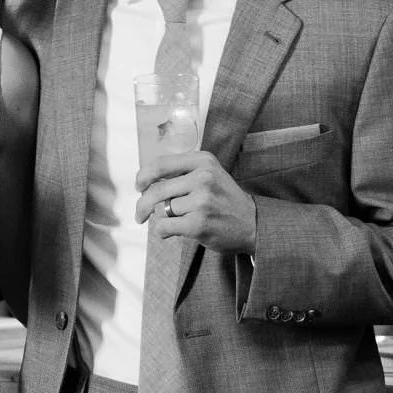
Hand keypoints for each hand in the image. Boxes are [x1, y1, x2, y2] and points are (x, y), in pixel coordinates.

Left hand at [133, 150, 256, 255]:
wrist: (253, 223)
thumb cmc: (224, 199)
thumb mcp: (209, 173)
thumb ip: (181, 172)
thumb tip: (145, 182)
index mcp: (203, 161)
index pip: (160, 164)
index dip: (143, 176)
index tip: (139, 186)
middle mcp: (203, 177)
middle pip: (156, 190)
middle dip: (142, 204)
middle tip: (140, 214)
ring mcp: (201, 201)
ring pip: (161, 209)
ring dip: (160, 218)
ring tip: (172, 221)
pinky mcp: (198, 223)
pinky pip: (163, 226)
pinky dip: (162, 231)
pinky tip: (171, 231)